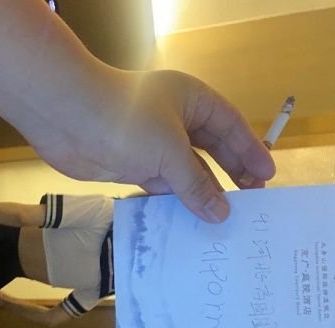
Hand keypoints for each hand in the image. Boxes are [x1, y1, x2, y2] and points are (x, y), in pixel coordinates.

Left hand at [24, 69, 275, 222]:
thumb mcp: (170, 152)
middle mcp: (173, 118)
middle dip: (229, 173)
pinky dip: (173, 200)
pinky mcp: (130, 163)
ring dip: (200, 192)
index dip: (250, 151)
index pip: (230, 125)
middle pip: (210, 148)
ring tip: (222, 220)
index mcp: (191, 99)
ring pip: (184, 170)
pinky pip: (160, 184)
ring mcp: (150, 142)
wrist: (66, 119)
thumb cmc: (126, 122)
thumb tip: (222, 213)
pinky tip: (188, 221)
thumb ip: (197, 184)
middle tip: (250, 201)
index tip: (267, 177)